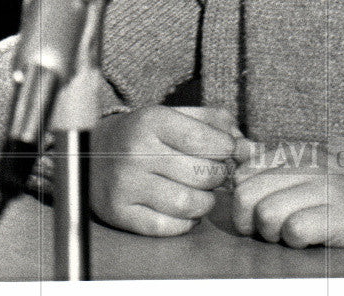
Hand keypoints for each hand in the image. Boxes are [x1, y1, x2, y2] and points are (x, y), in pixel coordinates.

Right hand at [89, 104, 239, 235]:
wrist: (90, 151)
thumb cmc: (145, 132)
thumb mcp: (177, 115)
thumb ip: (217, 125)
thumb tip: (252, 148)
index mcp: (153, 120)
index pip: (207, 141)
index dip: (226, 150)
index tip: (226, 151)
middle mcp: (136, 152)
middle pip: (201, 173)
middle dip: (217, 175)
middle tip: (213, 172)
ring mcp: (126, 185)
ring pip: (188, 203)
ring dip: (205, 201)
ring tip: (201, 191)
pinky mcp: (119, 213)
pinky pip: (167, 227)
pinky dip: (185, 222)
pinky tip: (184, 209)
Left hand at [231, 147, 343, 257]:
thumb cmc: (339, 195)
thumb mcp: (306, 170)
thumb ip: (271, 161)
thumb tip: (238, 150)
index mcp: (298, 153)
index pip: (244, 172)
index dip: (243, 199)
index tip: (257, 212)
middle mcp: (310, 165)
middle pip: (248, 195)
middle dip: (250, 222)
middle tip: (269, 230)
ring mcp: (326, 188)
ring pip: (267, 214)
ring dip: (272, 234)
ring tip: (290, 234)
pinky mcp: (340, 215)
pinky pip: (295, 230)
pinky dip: (295, 241)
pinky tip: (307, 239)